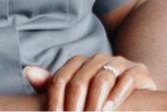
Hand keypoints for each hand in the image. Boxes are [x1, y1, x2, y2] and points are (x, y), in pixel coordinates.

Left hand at [24, 54, 156, 110]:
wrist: (136, 91)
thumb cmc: (99, 96)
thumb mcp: (76, 93)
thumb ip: (52, 84)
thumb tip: (27, 71)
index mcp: (80, 63)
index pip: (61, 78)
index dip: (55, 99)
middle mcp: (99, 59)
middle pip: (80, 79)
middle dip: (74, 105)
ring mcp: (119, 63)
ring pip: (102, 78)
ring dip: (94, 103)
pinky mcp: (138, 71)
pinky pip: (127, 79)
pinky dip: (117, 95)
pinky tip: (109, 109)